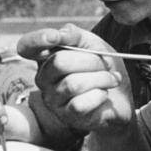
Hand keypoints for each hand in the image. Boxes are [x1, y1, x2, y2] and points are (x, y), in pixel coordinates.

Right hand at [17, 23, 133, 133]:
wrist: (123, 93)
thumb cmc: (102, 66)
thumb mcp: (91, 43)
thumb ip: (74, 35)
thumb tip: (58, 34)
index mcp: (46, 57)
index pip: (27, 46)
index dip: (37, 39)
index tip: (54, 37)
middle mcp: (44, 78)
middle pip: (59, 62)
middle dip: (91, 60)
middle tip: (107, 63)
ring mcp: (54, 99)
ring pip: (73, 84)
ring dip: (101, 78)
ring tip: (111, 78)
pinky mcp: (68, 116)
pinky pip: (80, 104)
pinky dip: (99, 95)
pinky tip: (105, 94)